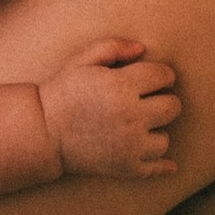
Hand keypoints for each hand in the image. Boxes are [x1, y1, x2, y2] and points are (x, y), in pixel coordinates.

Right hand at [41, 36, 181, 179]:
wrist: (42, 132)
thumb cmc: (62, 91)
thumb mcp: (82, 60)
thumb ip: (113, 46)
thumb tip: (142, 49)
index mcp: (121, 86)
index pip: (164, 76)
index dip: (161, 74)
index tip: (151, 78)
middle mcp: (131, 117)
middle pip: (172, 107)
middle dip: (164, 100)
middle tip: (148, 101)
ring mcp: (130, 146)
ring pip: (165, 138)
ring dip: (156, 131)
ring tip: (139, 128)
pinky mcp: (125, 168)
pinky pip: (157, 167)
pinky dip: (163, 165)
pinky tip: (168, 164)